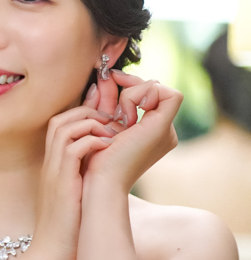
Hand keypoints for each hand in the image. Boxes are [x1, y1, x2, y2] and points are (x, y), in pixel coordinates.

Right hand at [34, 83, 118, 259]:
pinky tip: (109, 149)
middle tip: (112, 123)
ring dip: (91, 124)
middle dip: (87, 113)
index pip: (60, 125)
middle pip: (60, 120)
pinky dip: (93, 142)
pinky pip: (74, 148)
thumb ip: (83, 181)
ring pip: (64, 128)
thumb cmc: (68, 230)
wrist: (53, 254)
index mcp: (52, 166)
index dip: (82, 117)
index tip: (107, 123)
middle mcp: (49, 164)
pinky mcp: (61, 182)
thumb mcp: (75, 198)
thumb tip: (104, 170)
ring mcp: (52, 171)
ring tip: (112, 134)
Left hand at [85, 69, 181, 192]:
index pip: (147, 94)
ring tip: (115, 116)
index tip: (107, 80)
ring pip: (158, 88)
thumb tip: (104, 78)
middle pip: (153, 89)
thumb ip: (106, 102)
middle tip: (108, 81)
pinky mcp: (163, 128)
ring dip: (130, 93)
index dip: (128, 84)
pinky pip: (165, 92)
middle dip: (128, 83)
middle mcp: (163, 132)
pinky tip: (124, 116)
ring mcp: (165, 132)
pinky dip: (139, 95)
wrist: (98, 181)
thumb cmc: (93, 157)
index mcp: (150, 131)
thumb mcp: (101, 123)